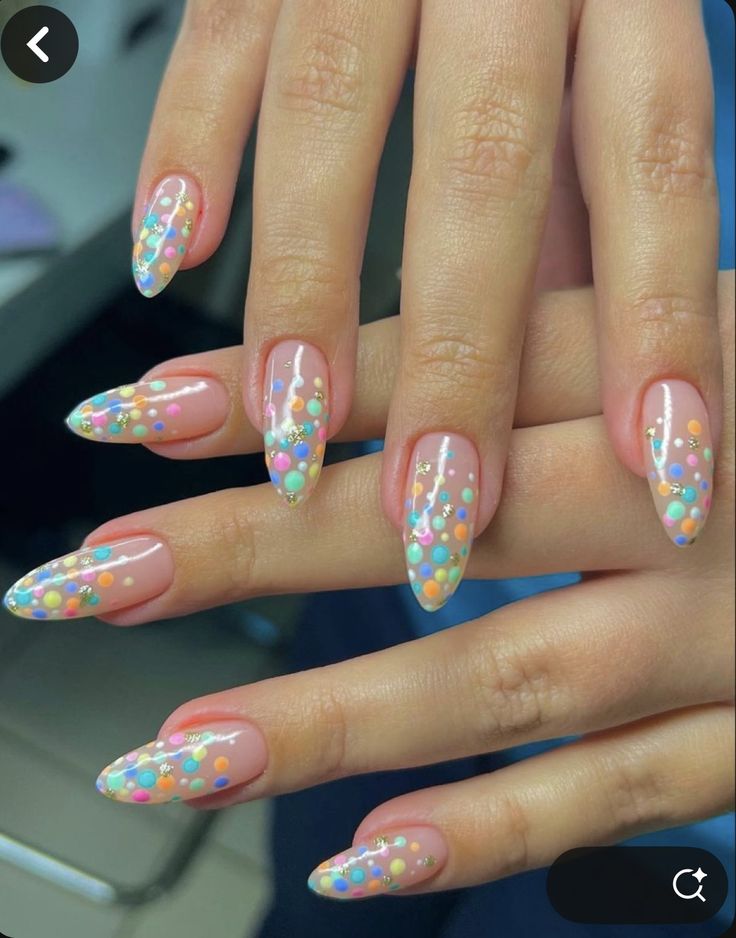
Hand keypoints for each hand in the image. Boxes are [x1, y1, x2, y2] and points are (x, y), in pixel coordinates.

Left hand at [6, 277, 732, 895]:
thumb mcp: (687, 336)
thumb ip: (557, 349)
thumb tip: (388, 370)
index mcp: (668, 364)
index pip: (441, 364)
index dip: (282, 385)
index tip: (138, 412)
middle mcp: (684, 491)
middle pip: (436, 510)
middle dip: (252, 547)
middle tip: (91, 577)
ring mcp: (723, 629)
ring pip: (499, 676)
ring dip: (331, 719)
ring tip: (177, 751)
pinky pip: (618, 793)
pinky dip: (493, 827)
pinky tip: (369, 856)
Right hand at [123, 0, 721, 610]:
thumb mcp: (602, 64)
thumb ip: (592, 203)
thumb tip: (605, 342)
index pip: (653, 169)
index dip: (660, 327)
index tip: (668, 476)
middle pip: (484, 168)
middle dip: (459, 359)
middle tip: (436, 513)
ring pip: (329, 114)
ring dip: (303, 289)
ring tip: (287, 431)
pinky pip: (214, 36)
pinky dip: (184, 149)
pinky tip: (169, 260)